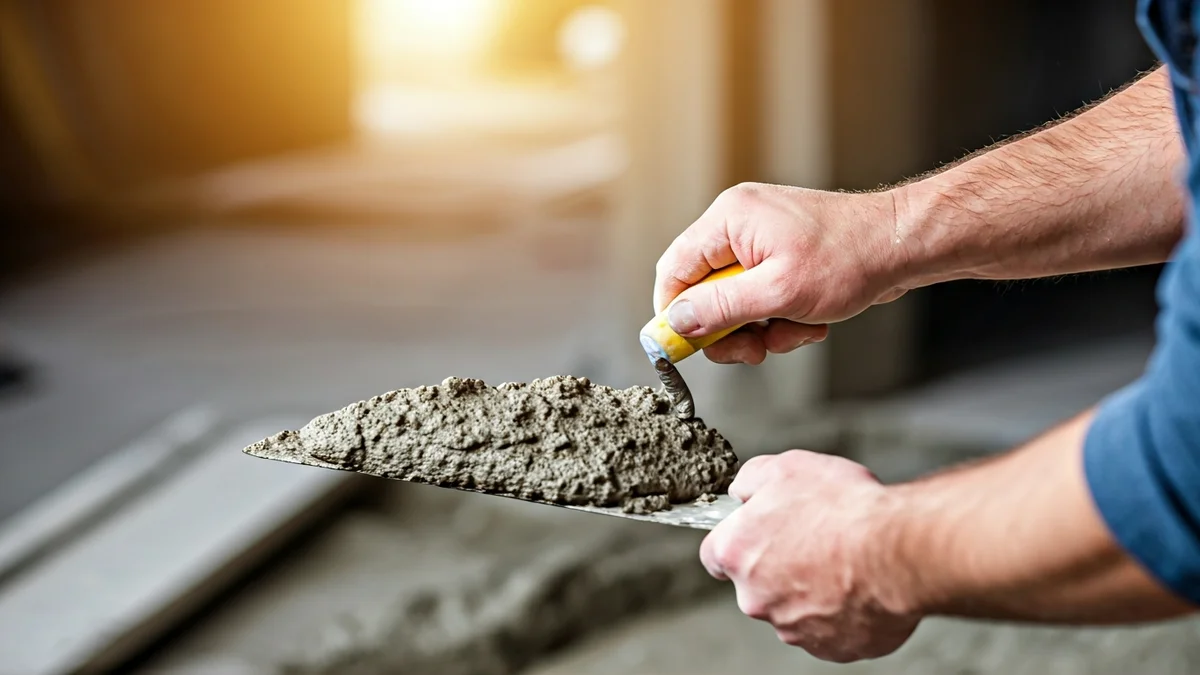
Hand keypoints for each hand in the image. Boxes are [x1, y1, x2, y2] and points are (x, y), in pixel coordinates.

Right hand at [654, 183, 911, 363]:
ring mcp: (760, 239)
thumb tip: (676, 322)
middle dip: (729, 328)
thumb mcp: (778, 293)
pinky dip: (780, 318)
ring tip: (794, 330)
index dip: (674, 313)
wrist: (902, 246)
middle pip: (703, 290)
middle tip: (752, 351)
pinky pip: (760, 297)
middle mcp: (738, 223)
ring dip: (760, 328)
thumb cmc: (850, 259)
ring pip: (734, 301)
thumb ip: (720, 308)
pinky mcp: (780, 255)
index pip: (674, 269)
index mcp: (729, 220)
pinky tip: (809, 321)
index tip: (685, 347)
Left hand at [699, 450, 921, 661]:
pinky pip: (831, 629)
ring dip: (812, 589)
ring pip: (794, 608)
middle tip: (816, 540)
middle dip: (780, 565)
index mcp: (736, 554)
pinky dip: (843, 612)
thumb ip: (752, 478)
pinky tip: (862, 585)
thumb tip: (742, 490)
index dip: (737, 540)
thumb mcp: (788, 467)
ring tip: (846, 561)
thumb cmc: (843, 509)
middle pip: (757, 584)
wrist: (896, 551)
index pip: (715, 555)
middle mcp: (756, 599)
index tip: (758, 533)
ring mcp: (794, 628)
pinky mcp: (832, 648)